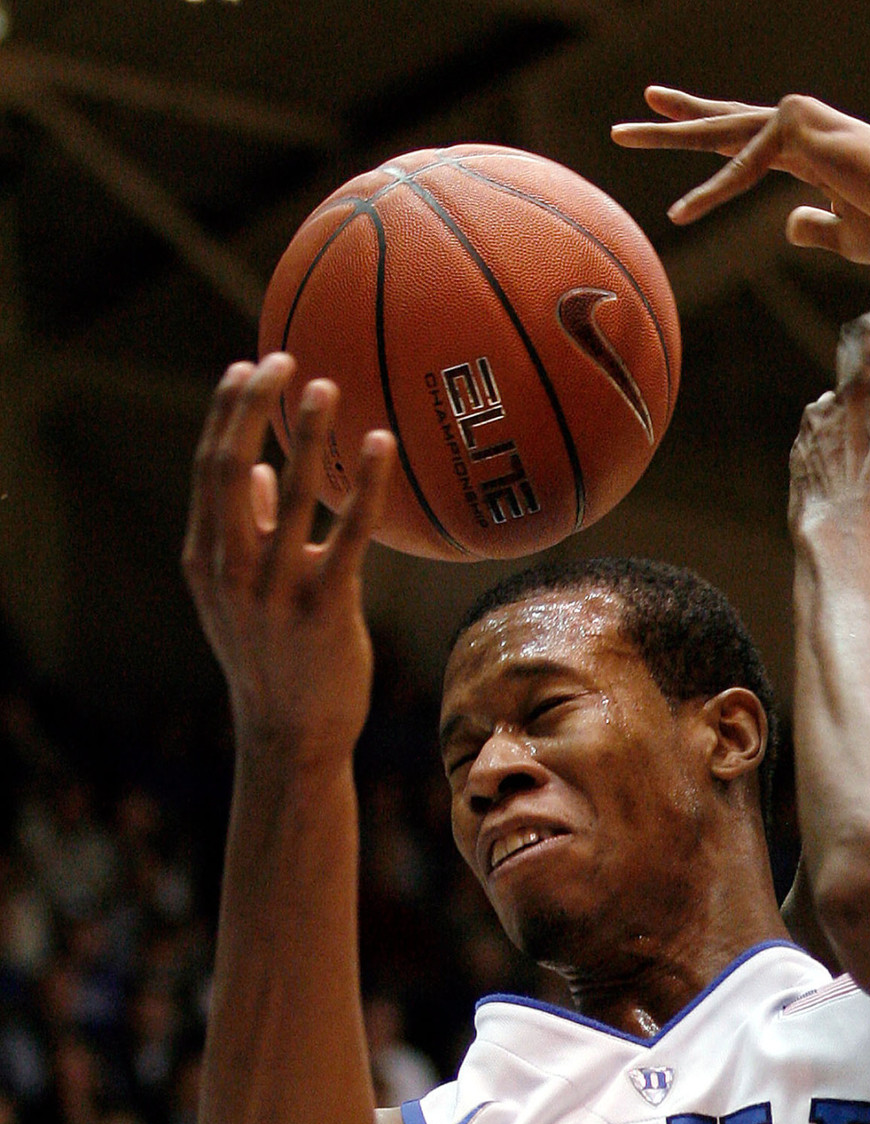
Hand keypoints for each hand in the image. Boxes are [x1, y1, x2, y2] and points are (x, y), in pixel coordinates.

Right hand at [182, 355, 392, 759]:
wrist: (290, 735)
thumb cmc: (274, 660)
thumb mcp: (241, 598)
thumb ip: (245, 533)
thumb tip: (259, 472)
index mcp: (205, 558)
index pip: (208, 467)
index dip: (226, 412)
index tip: (247, 368)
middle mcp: (230, 568)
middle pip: (230, 464)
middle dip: (253, 405)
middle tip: (285, 360)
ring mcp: (273, 590)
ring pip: (288, 493)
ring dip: (309, 433)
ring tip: (329, 388)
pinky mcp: (322, 608)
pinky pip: (347, 533)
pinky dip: (365, 485)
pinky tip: (383, 446)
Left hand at [612, 90, 869, 261]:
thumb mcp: (845, 236)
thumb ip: (812, 227)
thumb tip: (785, 225)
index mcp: (807, 147)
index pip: (748, 137)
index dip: (711, 131)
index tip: (671, 119)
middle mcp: (798, 125)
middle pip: (725, 123)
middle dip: (677, 120)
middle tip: (632, 119)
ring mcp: (796, 119)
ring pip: (719, 132)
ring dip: (669, 136)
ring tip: (623, 135)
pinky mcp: (795, 130)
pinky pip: (741, 171)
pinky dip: (712, 195)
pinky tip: (680, 215)